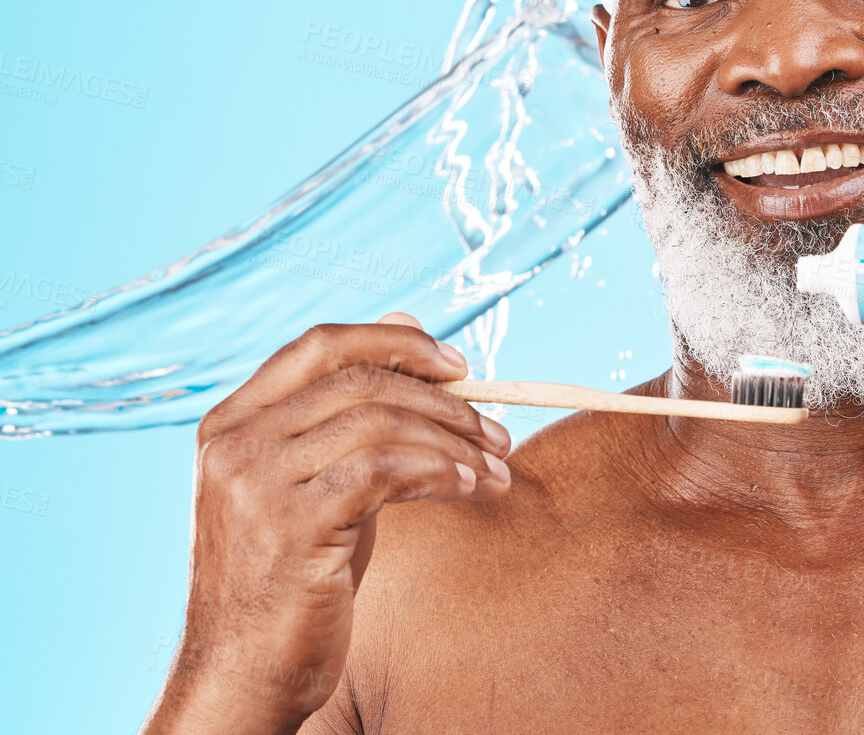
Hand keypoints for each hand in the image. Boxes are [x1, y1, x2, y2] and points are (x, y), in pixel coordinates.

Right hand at [145, 313, 511, 733]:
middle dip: (444, 401)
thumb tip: (408, 324)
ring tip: (495, 470)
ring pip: (380, 423)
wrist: (243, 672)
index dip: (398, 344)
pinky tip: (469, 489)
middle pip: (360, 380)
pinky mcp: (289, 526)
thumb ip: (355, 411)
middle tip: (497, 432)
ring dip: (454, 442)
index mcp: (232, 421)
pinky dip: (438, 472)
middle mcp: (234, 443)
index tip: (461, 365)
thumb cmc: (292, 576)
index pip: (321, 344)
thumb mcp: (321, 481)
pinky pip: (383, 472)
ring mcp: (255, 483)